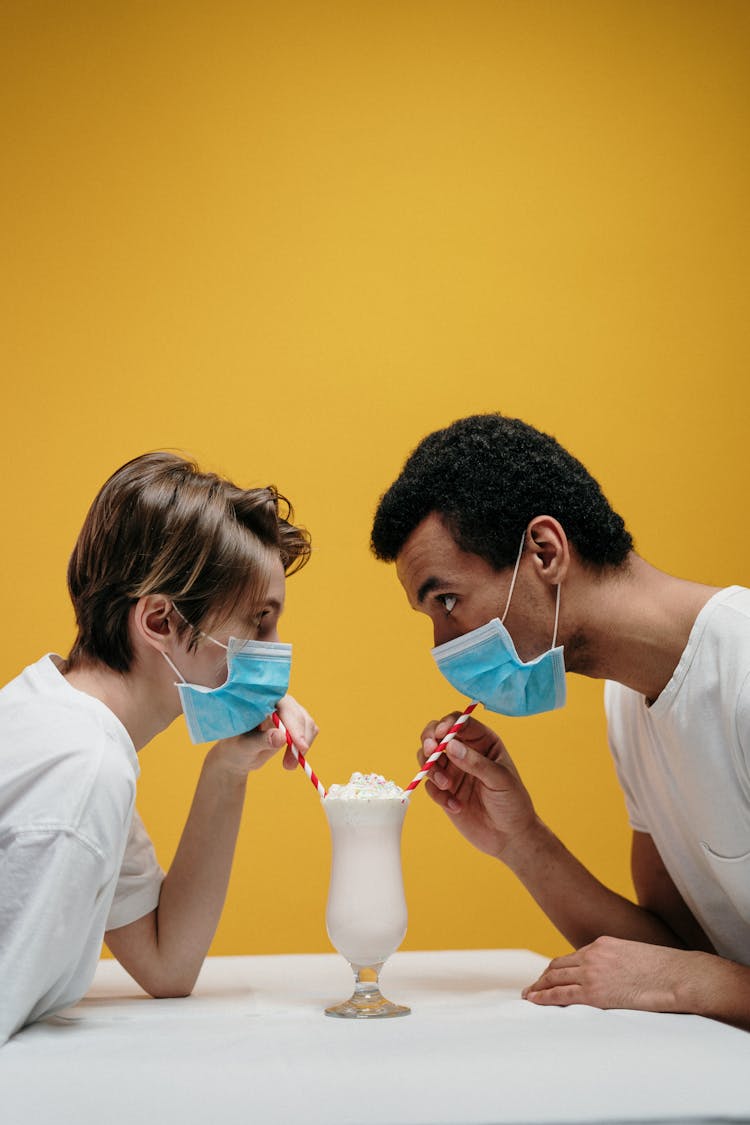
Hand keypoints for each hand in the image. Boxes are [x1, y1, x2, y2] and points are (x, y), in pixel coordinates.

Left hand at [210, 694, 317, 777]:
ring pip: (308, 723)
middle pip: (299, 715)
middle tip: (290, 765)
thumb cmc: (235, 748)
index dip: (293, 724)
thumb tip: (281, 737)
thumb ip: (261, 740)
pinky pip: (310, 731)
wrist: (237, 755)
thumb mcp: (244, 746)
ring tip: (288, 766)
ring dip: (303, 746)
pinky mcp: (296, 723)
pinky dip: (304, 747)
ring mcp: (289, 712)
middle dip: (299, 739)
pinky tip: (292, 760)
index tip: (299, 745)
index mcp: (262, 701)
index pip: (284, 706)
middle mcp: (278, 702)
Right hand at [418, 714, 536, 860]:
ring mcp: (453, 771)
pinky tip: (456, 806)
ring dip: (431, 769)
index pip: (460, 722)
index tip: (441, 734)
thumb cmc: (513, 803)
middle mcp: (465, 752)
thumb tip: (450, 745)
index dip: (447, 724)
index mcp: (483, 742)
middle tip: (430, 752)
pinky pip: (429, 785)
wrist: (510, 838)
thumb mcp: (500, 780)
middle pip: (436, 734)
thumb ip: (475, 762)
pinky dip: (437, 794)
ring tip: (447, 786)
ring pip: (427, 757)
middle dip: (429, 741)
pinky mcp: (444, 791)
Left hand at [522, 936, 704, 1013]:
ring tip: (529, 995)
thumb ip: (619, 963)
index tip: (550, 977)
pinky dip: (544, 997)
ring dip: (539, 987)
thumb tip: (618, 977)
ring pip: (555, 978)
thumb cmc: (665, 970)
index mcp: (603, 944)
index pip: (573, 957)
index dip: (559, 968)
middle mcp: (592, 954)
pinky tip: (534, 1001)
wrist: (678, 976)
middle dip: (543, 977)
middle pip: (559, 965)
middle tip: (532, 987)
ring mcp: (592, 972)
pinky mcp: (595, 992)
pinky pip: (561, 994)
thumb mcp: (635, 956)